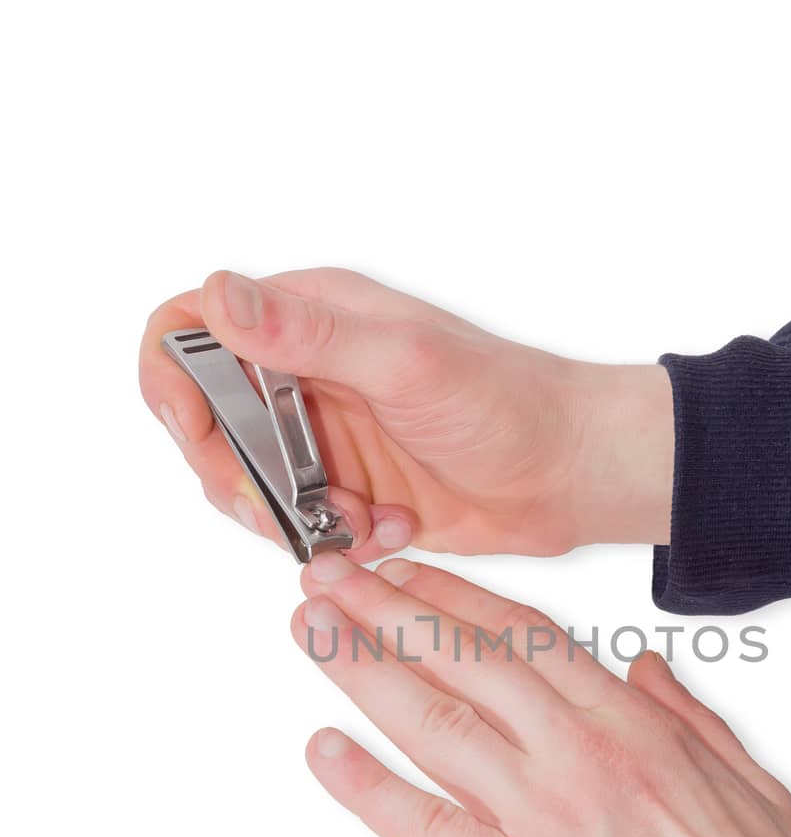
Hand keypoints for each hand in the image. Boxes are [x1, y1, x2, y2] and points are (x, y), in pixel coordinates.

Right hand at [139, 268, 673, 560]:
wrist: (572, 476)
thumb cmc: (508, 403)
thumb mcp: (404, 362)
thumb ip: (309, 334)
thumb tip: (219, 296)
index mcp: (308, 319)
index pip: (191, 328)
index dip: (172, 379)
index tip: (192, 431)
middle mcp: (307, 374)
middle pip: (207, 425)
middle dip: (236, 477)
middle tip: (281, 506)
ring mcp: (325, 438)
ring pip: (251, 488)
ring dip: (293, 518)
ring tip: (363, 519)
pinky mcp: (349, 492)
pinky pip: (302, 529)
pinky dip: (339, 541)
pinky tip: (393, 530)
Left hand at [291, 555, 790, 836]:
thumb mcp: (748, 779)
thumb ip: (687, 714)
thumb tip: (644, 664)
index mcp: (634, 723)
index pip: (525, 635)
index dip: (455, 596)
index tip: (408, 572)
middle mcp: (578, 754)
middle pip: (464, 658)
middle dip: (386, 607)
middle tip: (329, 575)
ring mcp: (541, 819)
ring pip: (434, 722)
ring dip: (361, 668)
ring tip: (309, 629)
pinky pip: (425, 827)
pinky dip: (368, 787)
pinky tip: (324, 751)